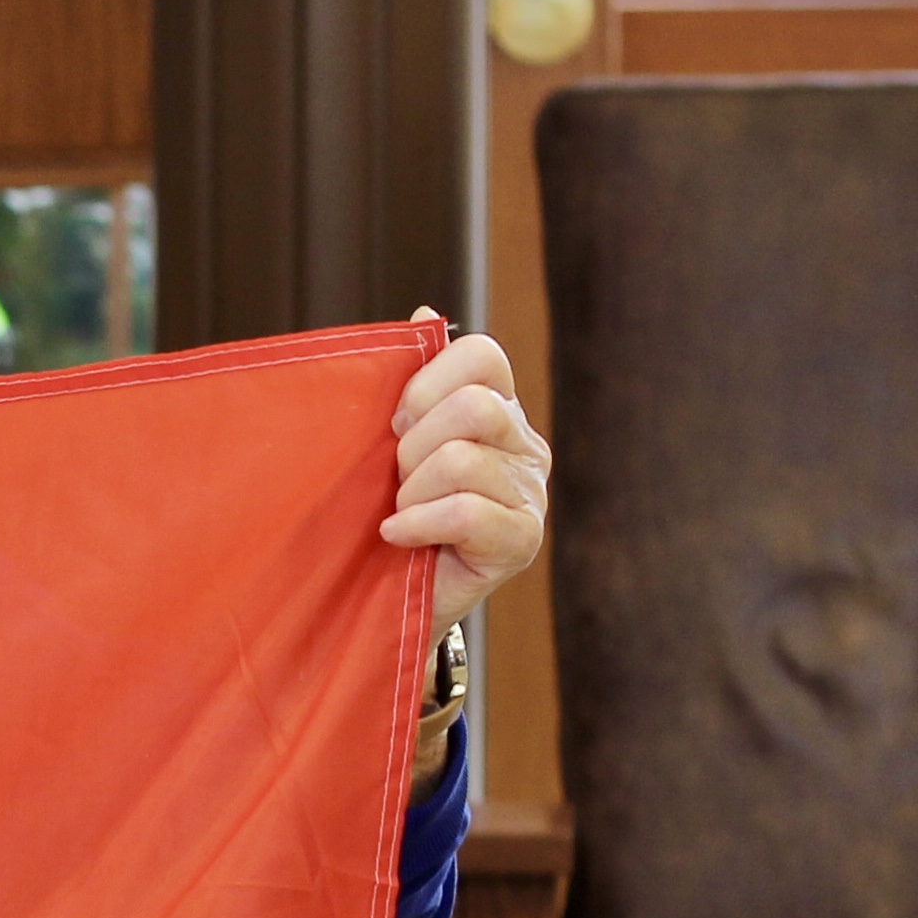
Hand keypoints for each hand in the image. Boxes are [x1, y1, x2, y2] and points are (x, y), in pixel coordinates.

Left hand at [386, 311, 549, 634]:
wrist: (389, 603)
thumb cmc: (386, 516)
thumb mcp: (386, 448)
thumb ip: (405, 386)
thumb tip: (423, 314)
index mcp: (496, 409)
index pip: (481, 356)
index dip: (426, 382)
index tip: (394, 424)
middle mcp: (524, 445)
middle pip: (473, 407)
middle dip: (413, 445)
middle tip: (395, 479)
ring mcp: (530, 493)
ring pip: (462, 460)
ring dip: (411, 492)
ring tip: (400, 514)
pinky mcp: (523, 540)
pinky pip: (466, 512)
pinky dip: (417, 524)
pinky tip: (398, 537)